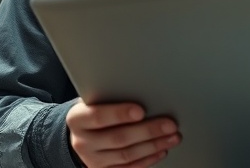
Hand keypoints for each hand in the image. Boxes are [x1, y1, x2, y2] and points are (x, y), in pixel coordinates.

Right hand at [66, 99, 180, 167]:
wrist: (81, 133)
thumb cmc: (95, 109)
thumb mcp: (95, 99)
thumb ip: (112, 96)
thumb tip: (143, 90)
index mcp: (77, 119)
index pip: (98, 117)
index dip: (120, 114)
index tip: (140, 111)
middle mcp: (82, 142)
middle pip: (118, 138)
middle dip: (148, 131)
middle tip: (170, 124)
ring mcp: (92, 159)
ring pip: (126, 155)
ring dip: (153, 146)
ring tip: (172, 137)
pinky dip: (148, 160)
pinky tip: (161, 150)